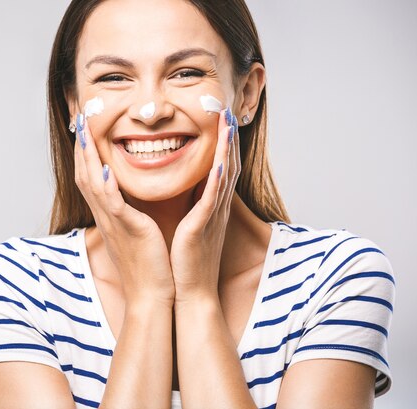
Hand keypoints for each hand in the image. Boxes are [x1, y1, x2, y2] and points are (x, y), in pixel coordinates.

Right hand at [74, 115, 174, 307]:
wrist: (152, 296)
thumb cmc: (148, 265)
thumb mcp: (135, 232)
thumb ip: (130, 212)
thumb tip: (130, 199)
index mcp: (109, 214)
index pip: (91, 175)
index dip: (86, 151)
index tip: (86, 127)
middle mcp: (106, 216)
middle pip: (84, 173)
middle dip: (81, 144)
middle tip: (79, 117)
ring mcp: (114, 223)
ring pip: (92, 183)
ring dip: (88, 156)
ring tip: (85, 131)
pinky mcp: (128, 230)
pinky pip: (113, 204)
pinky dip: (106, 184)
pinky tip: (106, 166)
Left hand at [170, 108, 239, 302]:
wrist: (190, 292)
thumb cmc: (187, 261)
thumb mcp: (192, 227)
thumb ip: (193, 207)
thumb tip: (188, 189)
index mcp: (211, 206)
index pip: (220, 167)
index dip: (223, 142)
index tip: (220, 118)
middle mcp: (217, 207)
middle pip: (227, 163)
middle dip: (229, 136)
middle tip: (227, 109)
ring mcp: (213, 216)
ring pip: (224, 174)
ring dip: (227, 147)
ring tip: (227, 122)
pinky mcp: (203, 227)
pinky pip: (212, 198)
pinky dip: (217, 178)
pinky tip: (218, 160)